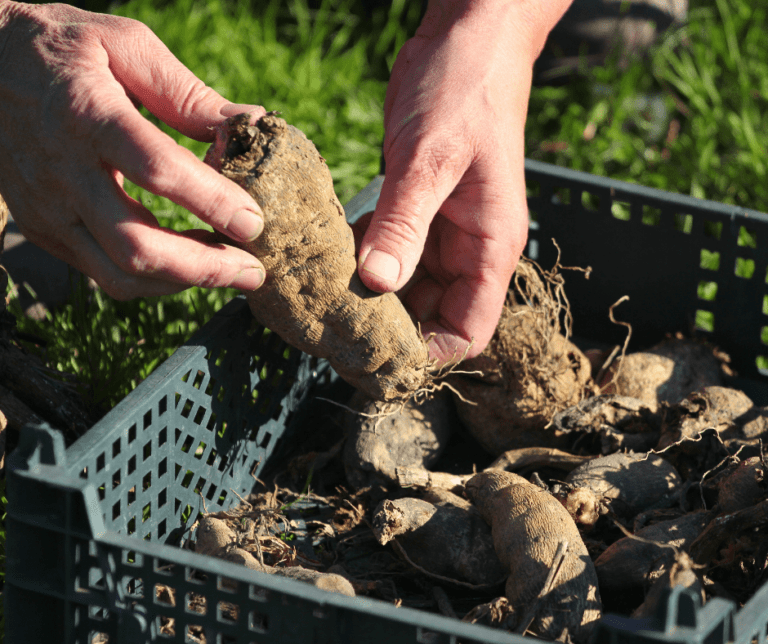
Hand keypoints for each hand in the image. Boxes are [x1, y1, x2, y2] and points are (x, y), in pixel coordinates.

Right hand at [0, 2, 266, 298]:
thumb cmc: (60, 50)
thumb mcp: (124, 45)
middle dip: (205, 268)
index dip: (211, 202)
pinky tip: (186, 264)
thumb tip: (249, 123)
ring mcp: (49, 208)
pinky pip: (102, 274)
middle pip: (137, 244)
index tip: (254, 223)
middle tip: (253, 272)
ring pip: (119, 274)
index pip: (156, 170)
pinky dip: (152, 280)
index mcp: (88, 115)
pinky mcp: (43, 229)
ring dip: (182, 283)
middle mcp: (64, 171)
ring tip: (227, 271)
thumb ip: (186, 92)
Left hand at [357, 0, 570, 362]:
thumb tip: (376, 284)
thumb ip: (404, 223)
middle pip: (431, 316)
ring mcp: (439, 230)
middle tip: (334, 332)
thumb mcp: (431, 159)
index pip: (470, 330)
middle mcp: (467, 248)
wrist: (466, 37)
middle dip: (388, 328)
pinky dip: (358, 259)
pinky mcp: (413, 209)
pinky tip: (325, 259)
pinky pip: (386, 250)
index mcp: (490, 247)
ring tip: (321, 301)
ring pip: (403, 286)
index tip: (379, 357)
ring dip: (367, 294)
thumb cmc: (465, 91)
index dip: (430, 353)